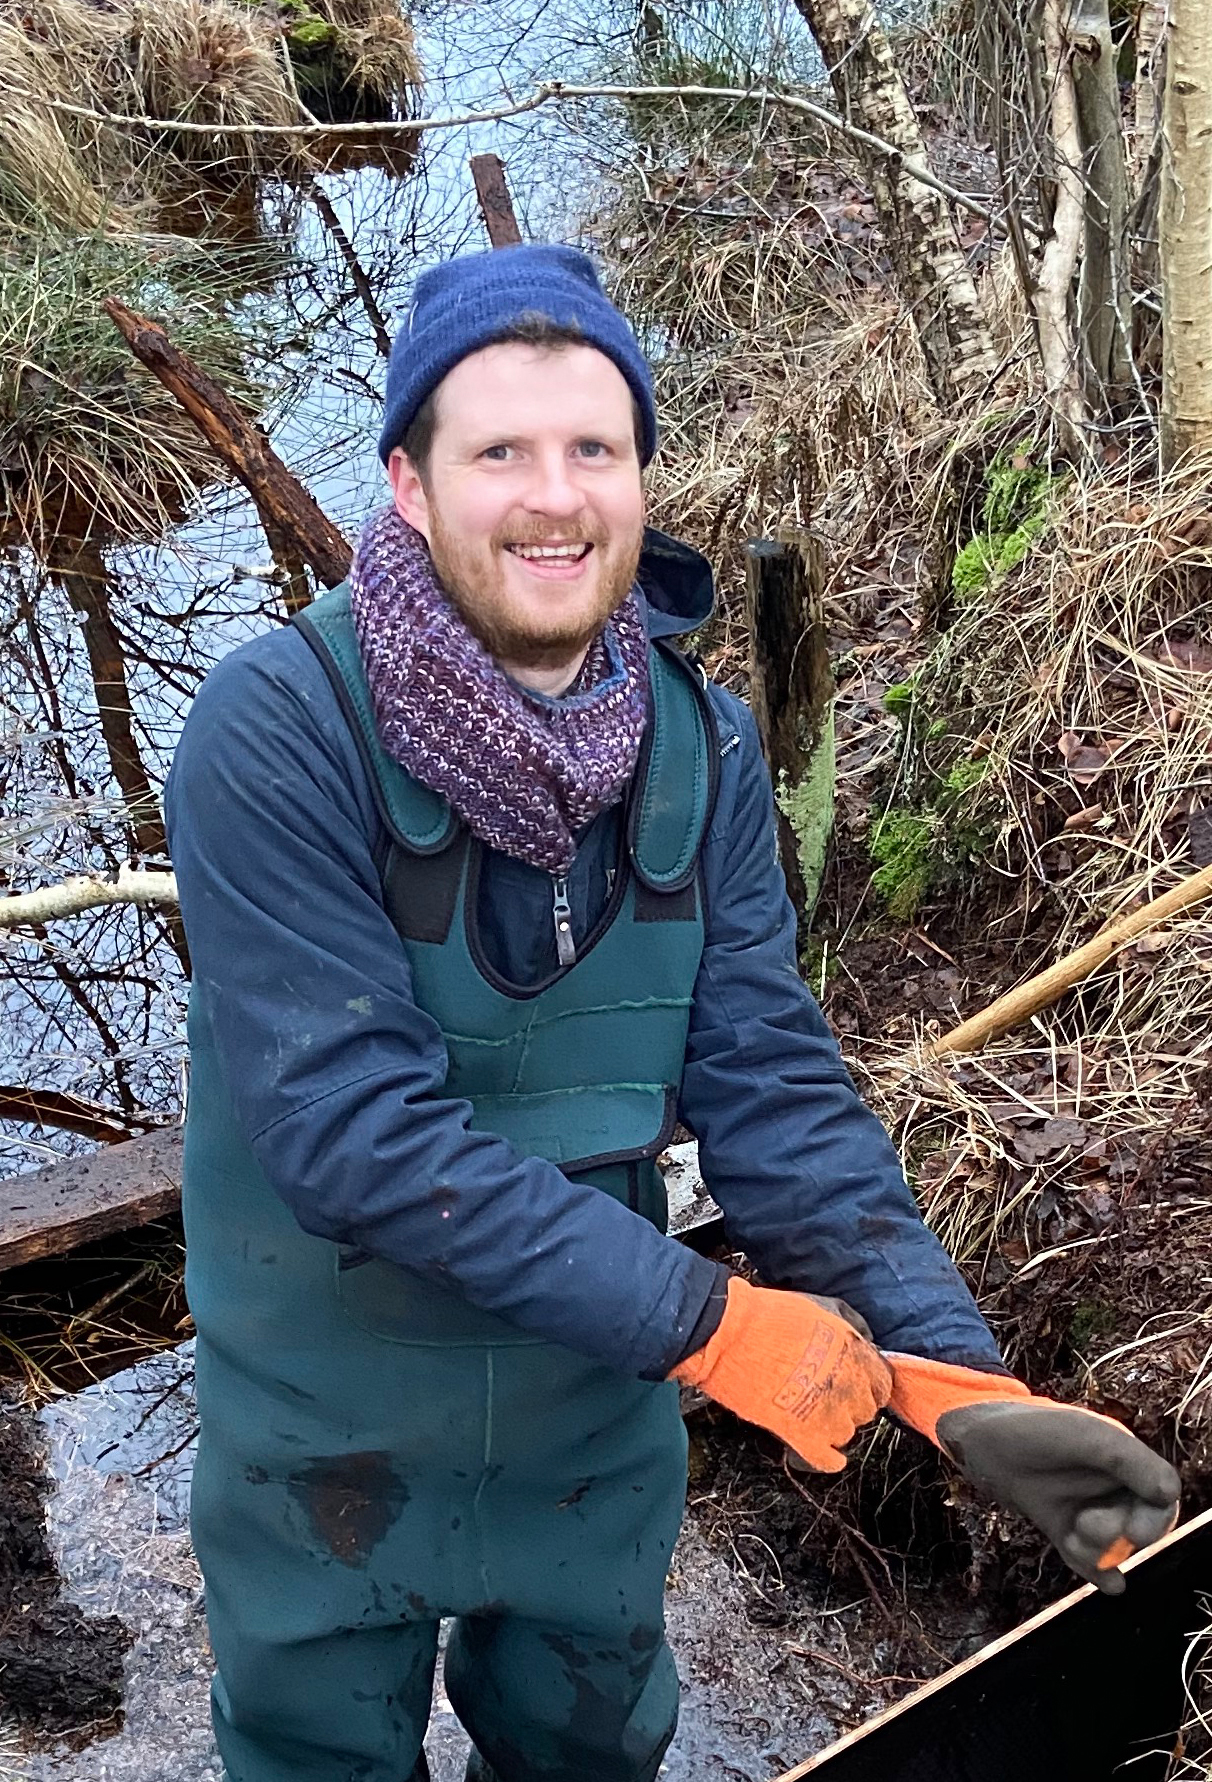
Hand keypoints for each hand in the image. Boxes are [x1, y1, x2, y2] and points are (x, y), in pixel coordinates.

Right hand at [671, 1278, 891, 1472]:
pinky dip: (825, 1458)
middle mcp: (849, 1386)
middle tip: (825, 1394)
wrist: (729, 1333)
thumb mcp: (820, 1306)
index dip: (867, 1383)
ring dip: (832, 1427)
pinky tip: (818, 1449)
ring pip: (846, 1434)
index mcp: (856, 1352)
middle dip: (849, 1404)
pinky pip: (827, 1460)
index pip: (883, 1383)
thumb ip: (850, 1327)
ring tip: (809, 1412)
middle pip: (866, 1411)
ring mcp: (828, 1414)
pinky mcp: (801, 1435)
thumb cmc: (769, 1314)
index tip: (852, 1382)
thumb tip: (865, 1342)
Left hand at [936, 1399, 1179, 1594]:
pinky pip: (1088, 1557)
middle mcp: (1110, 1485)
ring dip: (1099, 1552)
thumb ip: (1128, 1460)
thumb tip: (1169, 1493)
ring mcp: (1086, 1508)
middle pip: (1139, 1526)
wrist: (979, 1441)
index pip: (1160, 1497)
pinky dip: (1100, 1572)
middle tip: (1086, 1525)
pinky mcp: (1062, 1527)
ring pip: (1112, 1545)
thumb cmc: (1033, 1430)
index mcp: (1123, 1459)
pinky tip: (1111, 1585)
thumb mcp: (1085, 1436)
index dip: (1154, 1520)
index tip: (1133, 1532)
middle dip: (1116, 1534)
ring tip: (1072, 1537)